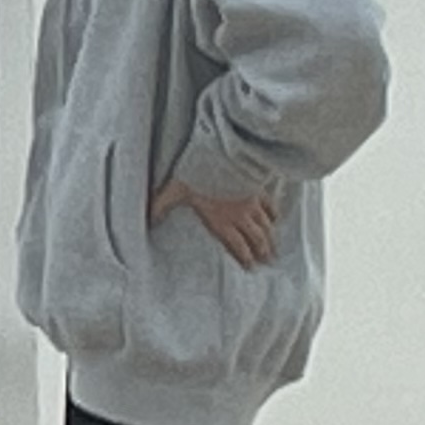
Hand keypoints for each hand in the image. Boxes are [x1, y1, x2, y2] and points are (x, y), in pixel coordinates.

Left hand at [152, 176, 276, 269]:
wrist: (221, 155)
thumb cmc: (196, 174)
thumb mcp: (173, 190)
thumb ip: (161, 206)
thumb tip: (148, 219)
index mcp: (221, 221)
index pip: (237, 246)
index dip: (245, 259)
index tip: (251, 268)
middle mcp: (240, 216)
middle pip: (256, 240)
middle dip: (263, 253)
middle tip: (267, 263)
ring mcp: (252, 204)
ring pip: (266, 227)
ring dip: (271, 239)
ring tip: (275, 250)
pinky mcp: (259, 189)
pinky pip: (271, 206)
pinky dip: (274, 214)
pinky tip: (276, 220)